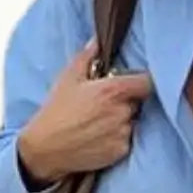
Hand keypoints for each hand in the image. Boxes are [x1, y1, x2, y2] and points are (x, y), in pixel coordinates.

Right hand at [17, 39, 153, 182]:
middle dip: (126, 101)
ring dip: (122, 121)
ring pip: (132, 123)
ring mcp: (123, 134)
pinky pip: (127, 141)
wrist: (46, 148)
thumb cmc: (56, 111)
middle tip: (105, 104)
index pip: (146, 83)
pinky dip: (118, 138)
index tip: (132, 83)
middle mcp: (122, 112)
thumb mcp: (68, 78)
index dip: (141, 82)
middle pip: (138, 103)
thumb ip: (88, 56)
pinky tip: (99, 137)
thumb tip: (98, 41)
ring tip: (99, 122)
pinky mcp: (120, 152)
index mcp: (113, 91)